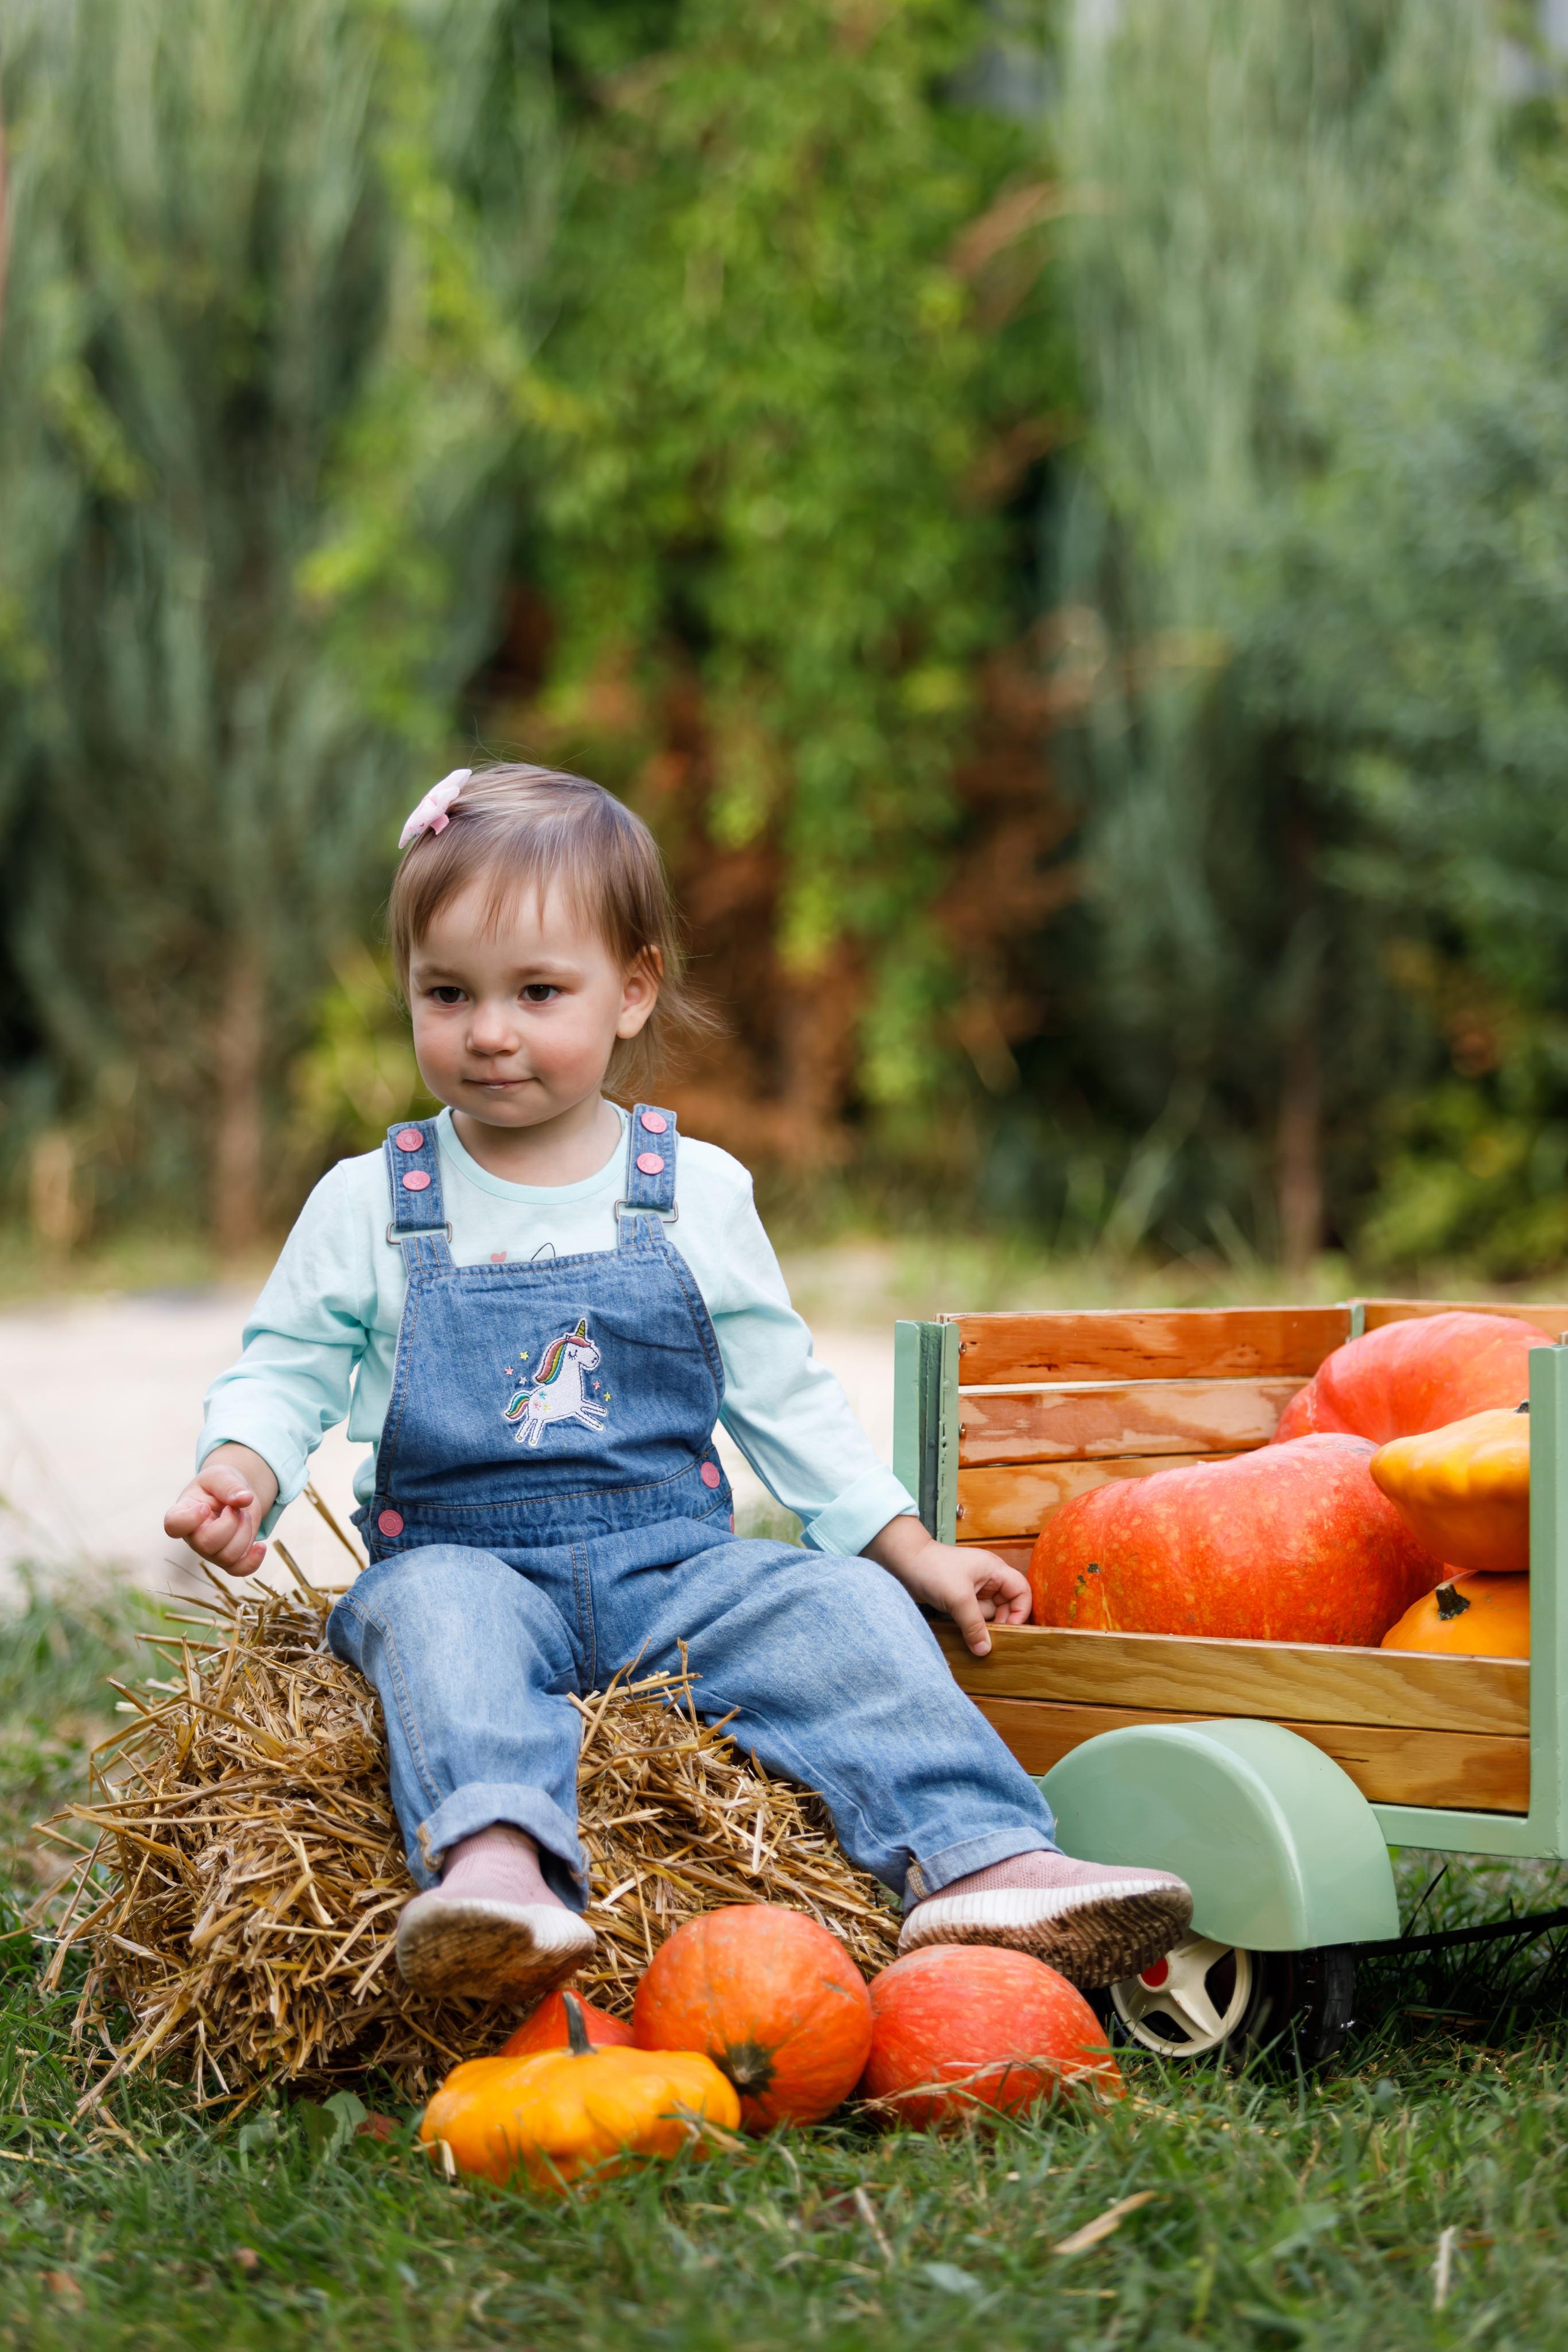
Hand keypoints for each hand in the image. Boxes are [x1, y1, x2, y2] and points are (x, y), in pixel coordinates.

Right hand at [163, 1443, 277, 1577]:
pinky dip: (253, 1561)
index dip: (189, 1520)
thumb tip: (245, 1499)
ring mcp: (210, 1551)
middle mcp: (193, 1536)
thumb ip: (229, 1486)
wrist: (234, 1495)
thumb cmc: (219, 1484)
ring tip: (244, 1515)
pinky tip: (260, 1546)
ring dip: (244, 1533)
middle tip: (235, 1507)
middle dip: (230, 1523)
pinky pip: (238, 1571)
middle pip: (206, 1544)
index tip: (205, 1507)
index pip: (174, 1525)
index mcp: (183, 1512)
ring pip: (226, 1556)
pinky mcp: (229, 1558)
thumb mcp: (222, 1475)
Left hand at [863, 1515, 1030, 1657]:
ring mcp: (973, 1590)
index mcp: (994, 1570)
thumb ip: (974, 1625)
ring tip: (977, 1642)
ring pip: (989, 1614)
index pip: (1022, 1591)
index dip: (1020, 1611)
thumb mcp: (958, 1598)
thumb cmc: (933, 1569)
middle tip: (991, 1641)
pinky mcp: (959, 1599)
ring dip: (984, 1628)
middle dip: (1001, 1623)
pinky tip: (967, 1638)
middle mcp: (987, 1579)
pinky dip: (971, 1627)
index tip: (1010, 1630)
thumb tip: (985, 1651)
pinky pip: (974, 1617)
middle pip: (1007, 1606)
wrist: (902, 1562)